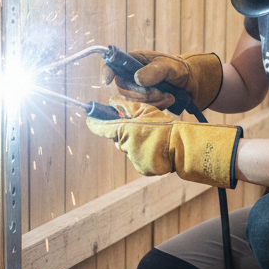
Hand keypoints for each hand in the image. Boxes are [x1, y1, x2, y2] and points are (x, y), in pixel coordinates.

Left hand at [86, 97, 241, 187]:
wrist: (180, 147)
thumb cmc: (164, 126)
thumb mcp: (146, 111)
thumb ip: (127, 106)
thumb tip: (112, 100)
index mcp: (124, 131)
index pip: (102, 128)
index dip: (94, 124)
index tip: (89, 119)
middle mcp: (125, 146)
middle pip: (120, 140)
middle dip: (127, 134)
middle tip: (143, 129)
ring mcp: (133, 159)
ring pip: (131, 150)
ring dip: (139, 145)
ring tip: (155, 140)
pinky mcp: (142, 168)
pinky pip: (140, 161)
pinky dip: (147, 156)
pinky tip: (158, 151)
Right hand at [102, 50, 222, 110]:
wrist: (194, 85)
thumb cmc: (181, 70)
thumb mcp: (171, 66)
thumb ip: (156, 70)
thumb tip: (137, 78)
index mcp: (135, 60)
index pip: (113, 64)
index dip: (107, 71)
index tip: (106, 81)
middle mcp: (132, 76)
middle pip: (123, 89)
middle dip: (142, 94)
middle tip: (162, 93)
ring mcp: (137, 91)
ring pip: (132, 102)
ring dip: (152, 102)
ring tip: (169, 96)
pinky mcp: (143, 104)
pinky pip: (141, 110)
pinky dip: (155, 108)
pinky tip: (168, 101)